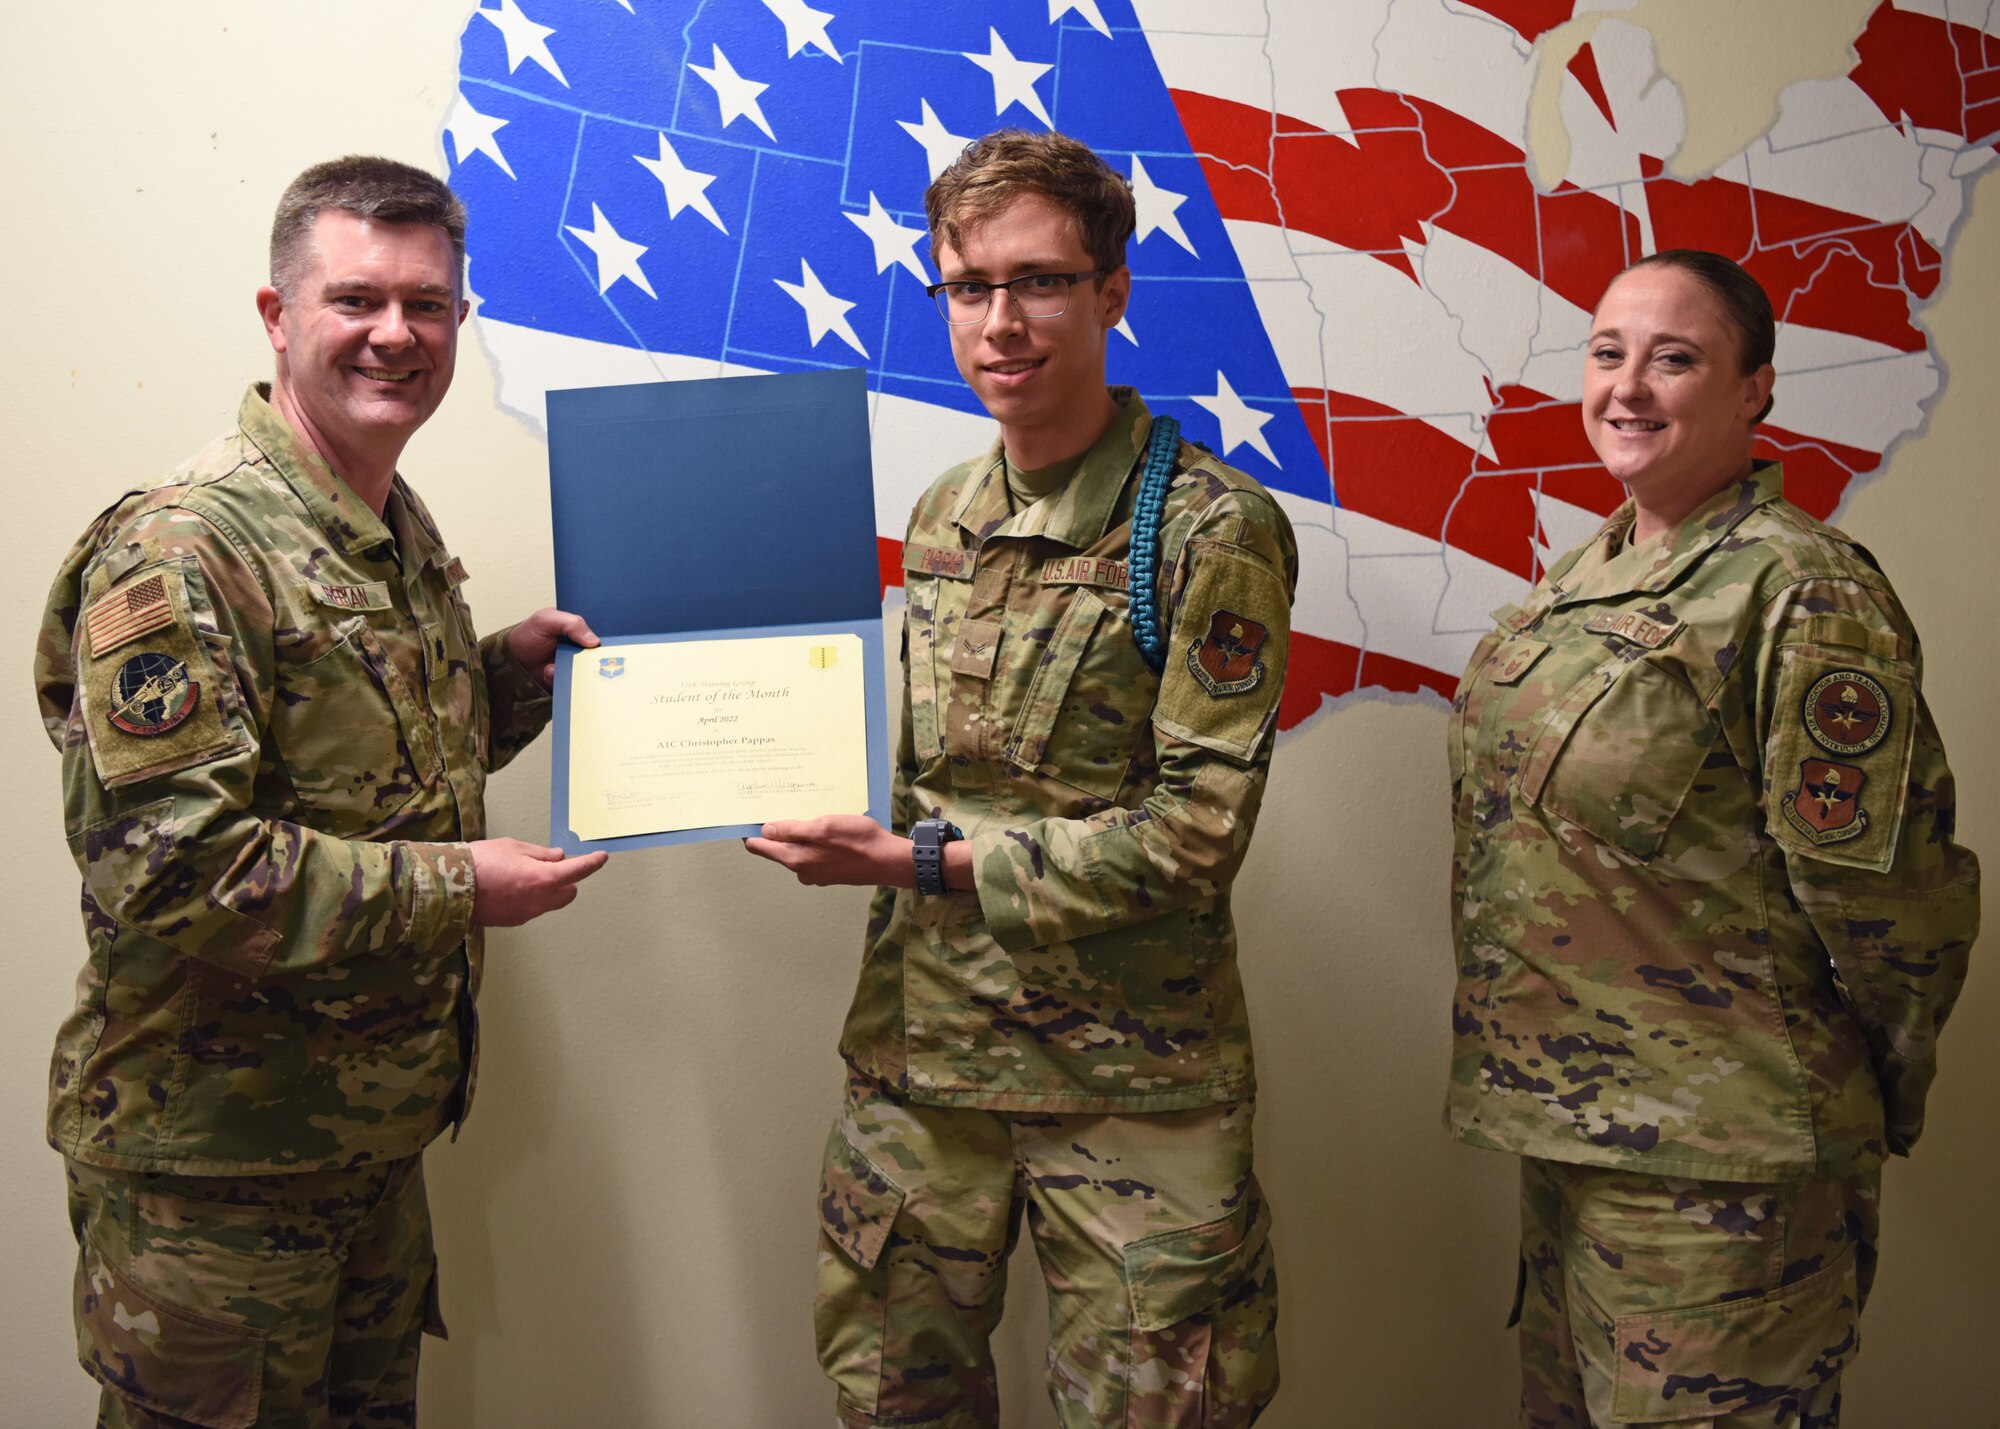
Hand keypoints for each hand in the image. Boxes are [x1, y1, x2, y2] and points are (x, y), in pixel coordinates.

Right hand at [470, 839, 609, 926]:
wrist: (449, 887)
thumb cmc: (480, 862)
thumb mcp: (513, 847)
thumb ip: (540, 854)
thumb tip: (558, 857)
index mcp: (543, 879)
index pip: (578, 871)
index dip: (592, 863)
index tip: (601, 857)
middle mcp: (539, 901)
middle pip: (568, 892)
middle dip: (567, 880)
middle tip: (551, 865)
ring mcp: (526, 914)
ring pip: (550, 902)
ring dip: (548, 889)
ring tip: (524, 874)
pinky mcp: (513, 921)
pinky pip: (532, 908)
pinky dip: (530, 898)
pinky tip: (511, 886)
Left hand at [506, 608, 598, 689]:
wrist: (511, 661)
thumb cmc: (528, 635)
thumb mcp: (546, 620)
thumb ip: (571, 623)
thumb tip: (594, 641)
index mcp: (580, 627)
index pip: (602, 631)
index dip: (606, 636)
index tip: (601, 641)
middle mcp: (582, 646)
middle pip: (601, 653)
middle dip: (594, 656)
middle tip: (582, 655)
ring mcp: (577, 664)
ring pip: (591, 670)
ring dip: (577, 669)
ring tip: (556, 663)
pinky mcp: (570, 679)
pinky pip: (576, 683)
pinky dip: (563, 678)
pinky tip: (548, 670)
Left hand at [744, 815, 910, 887]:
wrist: (888, 861)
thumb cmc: (858, 841)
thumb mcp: (822, 827)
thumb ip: (791, 830)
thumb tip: (765, 830)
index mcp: (795, 859)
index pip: (760, 847)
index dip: (750, 831)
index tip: (747, 815)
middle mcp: (802, 870)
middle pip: (777, 848)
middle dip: (774, 829)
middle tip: (777, 806)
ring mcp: (816, 873)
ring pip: (796, 850)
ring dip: (797, 833)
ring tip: (805, 813)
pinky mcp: (829, 871)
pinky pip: (812, 853)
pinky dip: (813, 840)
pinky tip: (824, 828)